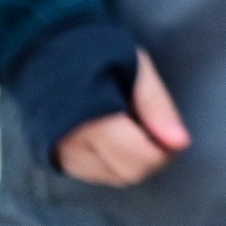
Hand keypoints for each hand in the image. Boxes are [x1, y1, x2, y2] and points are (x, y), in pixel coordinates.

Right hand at [54, 49, 190, 185]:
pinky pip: (95, 174)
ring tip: (133, 126)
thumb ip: (156, 106)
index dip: (165, 152)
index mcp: (93, 121)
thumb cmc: (96, 52)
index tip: (174, 134)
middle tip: (157, 129)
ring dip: (132, 160)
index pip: (139, 160)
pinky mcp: (55, 159)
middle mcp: (72, 146)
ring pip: (113, 178)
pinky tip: (115, 135)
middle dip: (151, 157)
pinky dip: (113, 161)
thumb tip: (180, 143)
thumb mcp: (136, 68)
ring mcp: (61, 156)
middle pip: (128, 174)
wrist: (45, 47)